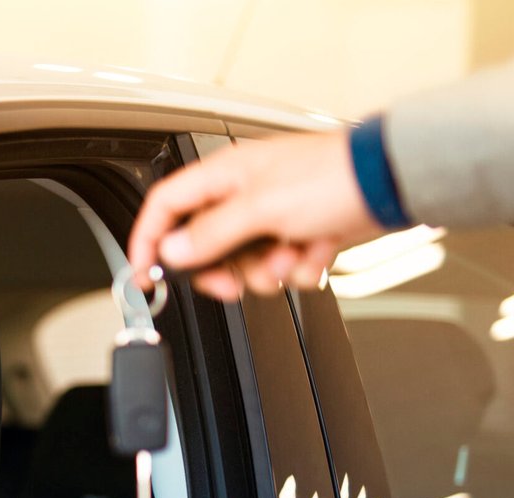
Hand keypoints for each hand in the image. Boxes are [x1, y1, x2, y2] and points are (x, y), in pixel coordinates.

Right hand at [127, 131, 386, 300]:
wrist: (392, 183)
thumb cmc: (335, 176)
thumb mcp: (261, 207)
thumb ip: (211, 232)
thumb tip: (173, 251)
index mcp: (224, 176)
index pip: (165, 206)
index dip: (148, 239)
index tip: (145, 273)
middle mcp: (243, 195)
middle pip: (203, 244)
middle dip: (221, 269)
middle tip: (233, 281)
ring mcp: (272, 215)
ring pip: (244, 261)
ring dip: (268, 269)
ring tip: (292, 255)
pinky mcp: (299, 233)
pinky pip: (280, 266)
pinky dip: (299, 266)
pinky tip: (316, 249)